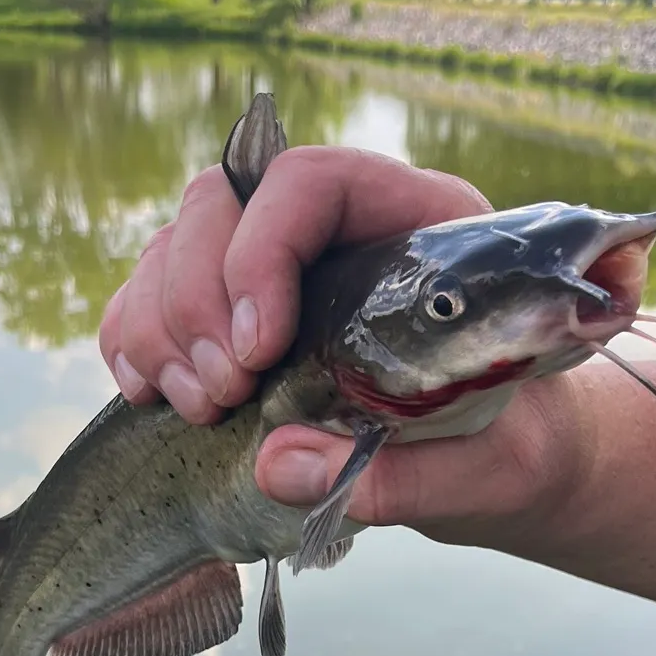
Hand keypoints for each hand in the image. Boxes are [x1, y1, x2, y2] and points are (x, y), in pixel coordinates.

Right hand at [98, 145, 589, 543]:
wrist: (512, 456)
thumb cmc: (520, 444)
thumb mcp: (499, 469)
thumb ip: (411, 474)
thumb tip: (279, 464)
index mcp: (422, 224)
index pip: (314, 182)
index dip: (263, 248)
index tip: (258, 349)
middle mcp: (339, 230)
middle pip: (220, 206)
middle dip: (197, 300)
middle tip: (224, 397)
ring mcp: (277, 267)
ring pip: (172, 247)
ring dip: (161, 330)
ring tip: (203, 410)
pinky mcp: (235, 317)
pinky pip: (150, 299)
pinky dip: (135, 342)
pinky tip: (158, 398)